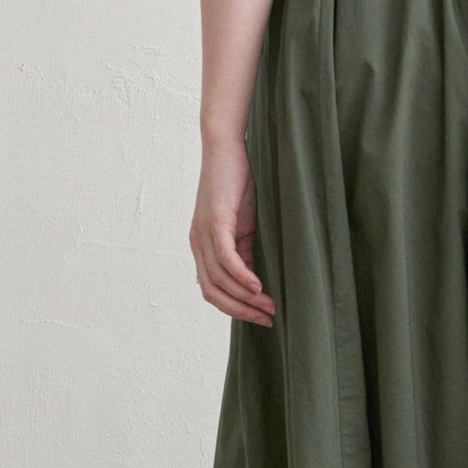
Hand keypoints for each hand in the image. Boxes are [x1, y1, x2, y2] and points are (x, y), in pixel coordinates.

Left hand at [189, 139, 275, 326]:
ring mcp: (203, 234)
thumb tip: (257, 284)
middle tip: (268, 319)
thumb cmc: (239, 183)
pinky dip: (242, 278)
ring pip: (220, 280)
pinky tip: (258, 288)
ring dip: (246, 298)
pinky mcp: (214, 222)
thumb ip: (246, 252)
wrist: (228, 148)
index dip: (236, 309)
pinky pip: (226, 259)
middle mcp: (198, 244)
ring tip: (270, 306)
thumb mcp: (244, 226)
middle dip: (241, 311)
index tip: (262, 318)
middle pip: (213, 293)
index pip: (213, 291)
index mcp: (203, 247)